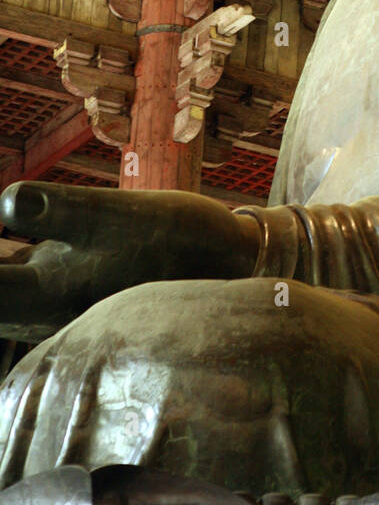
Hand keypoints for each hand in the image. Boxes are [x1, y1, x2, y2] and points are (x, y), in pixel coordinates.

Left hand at [0, 181, 260, 342]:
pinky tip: (7, 221)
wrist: (229, 266)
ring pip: (0, 278)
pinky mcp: (65, 277)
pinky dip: (4, 246)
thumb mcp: (120, 216)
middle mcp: (37, 303)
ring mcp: (49, 292)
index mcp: (41, 295)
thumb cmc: (177, 242)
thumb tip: (2, 201)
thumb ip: (58, 211)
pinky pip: (15, 267)